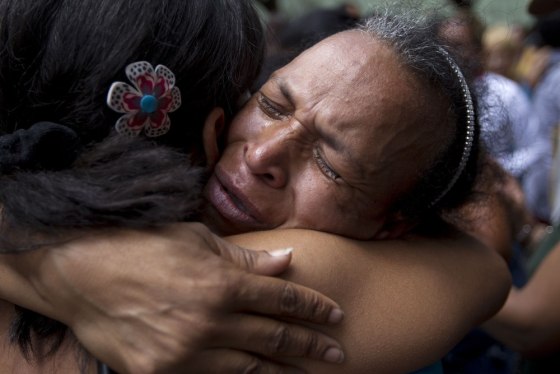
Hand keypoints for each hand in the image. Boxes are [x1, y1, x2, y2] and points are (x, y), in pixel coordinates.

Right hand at [30, 223, 344, 372]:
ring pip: (249, 368)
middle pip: (275, 337)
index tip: (335, 315)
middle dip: (311, 345)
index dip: (314, 307)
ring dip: (282, 370)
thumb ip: (245, 258)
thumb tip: (284, 261)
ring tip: (308, 373)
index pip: (283, 299)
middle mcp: (210, 322)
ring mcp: (186, 354)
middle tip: (339, 352)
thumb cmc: (140, 246)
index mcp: (222, 284)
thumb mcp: (196, 240)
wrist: (79, 272)